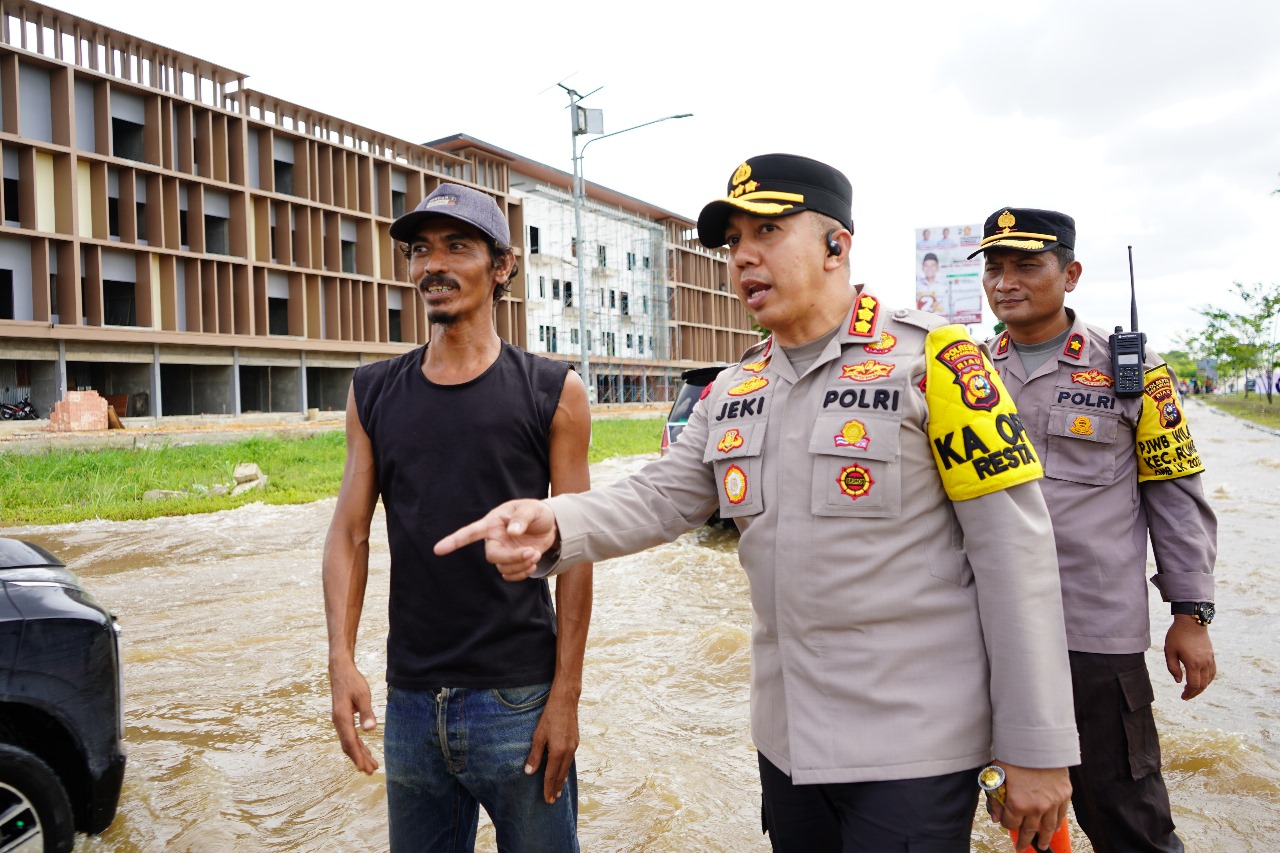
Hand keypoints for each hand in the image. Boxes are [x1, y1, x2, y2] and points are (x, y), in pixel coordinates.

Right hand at [329, 660, 378, 773]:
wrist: (340, 671)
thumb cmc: (352, 682)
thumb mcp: (363, 695)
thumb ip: (366, 712)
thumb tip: (370, 730)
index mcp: (342, 718)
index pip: (350, 742)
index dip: (357, 756)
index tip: (363, 768)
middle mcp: (338, 722)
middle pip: (348, 746)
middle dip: (359, 759)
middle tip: (370, 771)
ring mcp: (339, 721)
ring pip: (349, 742)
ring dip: (359, 753)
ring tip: (371, 765)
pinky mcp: (343, 718)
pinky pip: (349, 736)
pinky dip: (357, 745)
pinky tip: (364, 750)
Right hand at [434, 499, 558, 581]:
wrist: (549, 525)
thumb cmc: (536, 513)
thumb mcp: (531, 509)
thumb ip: (521, 518)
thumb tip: (512, 531)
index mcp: (493, 523)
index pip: (470, 533)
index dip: (454, 541)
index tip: (438, 549)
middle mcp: (494, 539)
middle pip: (492, 556)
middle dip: (512, 558)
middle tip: (532, 553)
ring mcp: (502, 552)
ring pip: (502, 568)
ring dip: (521, 565)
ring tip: (536, 554)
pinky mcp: (510, 562)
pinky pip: (509, 576)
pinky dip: (522, 574)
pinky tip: (532, 564)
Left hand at [524, 688, 579, 803]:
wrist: (566, 701)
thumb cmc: (550, 716)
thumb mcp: (538, 735)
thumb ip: (535, 755)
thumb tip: (529, 772)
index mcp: (558, 751)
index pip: (551, 775)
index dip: (548, 788)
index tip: (547, 800)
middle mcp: (568, 751)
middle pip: (561, 775)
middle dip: (556, 788)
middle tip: (553, 800)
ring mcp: (574, 746)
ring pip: (567, 768)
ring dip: (562, 780)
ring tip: (558, 790)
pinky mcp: (576, 741)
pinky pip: (570, 760)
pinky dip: (566, 769)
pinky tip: (563, 771)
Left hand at [985, 763, 1070, 851]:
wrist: (1038, 742)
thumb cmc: (1015, 756)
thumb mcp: (997, 775)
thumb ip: (995, 799)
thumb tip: (995, 817)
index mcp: (1017, 803)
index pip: (1010, 824)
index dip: (1006, 824)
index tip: (1005, 822)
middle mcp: (1036, 807)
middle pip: (1029, 830)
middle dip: (1023, 840)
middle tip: (1021, 848)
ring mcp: (1052, 802)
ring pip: (1047, 827)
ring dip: (1043, 838)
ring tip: (1040, 845)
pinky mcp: (1064, 795)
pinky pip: (1061, 815)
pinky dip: (1056, 824)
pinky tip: (1053, 829)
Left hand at [1165, 616, 1215, 699]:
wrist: (1191, 622)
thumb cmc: (1177, 635)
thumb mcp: (1169, 651)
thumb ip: (1172, 668)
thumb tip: (1179, 681)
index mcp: (1193, 663)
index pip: (1194, 685)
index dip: (1189, 693)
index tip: (1183, 697)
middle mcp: (1204, 663)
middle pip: (1202, 685)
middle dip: (1194, 693)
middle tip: (1186, 696)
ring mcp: (1210, 660)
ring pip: (1209, 680)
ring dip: (1201, 688)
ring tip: (1192, 690)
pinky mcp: (1212, 656)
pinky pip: (1212, 672)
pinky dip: (1208, 680)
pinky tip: (1202, 681)